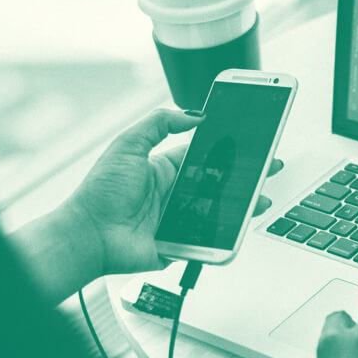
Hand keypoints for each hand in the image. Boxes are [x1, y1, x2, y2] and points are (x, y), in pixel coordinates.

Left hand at [62, 108, 281, 277]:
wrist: (88, 235)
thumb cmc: (100, 192)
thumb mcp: (128, 144)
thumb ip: (159, 123)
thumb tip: (192, 114)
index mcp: (164, 169)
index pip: (204, 156)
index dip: (227, 150)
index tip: (249, 142)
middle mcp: (174, 194)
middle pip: (218, 184)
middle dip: (245, 177)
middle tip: (268, 167)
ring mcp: (179, 220)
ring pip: (219, 212)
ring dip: (242, 205)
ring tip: (261, 198)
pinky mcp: (180, 244)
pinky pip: (208, 239)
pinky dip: (225, 235)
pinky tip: (241, 225)